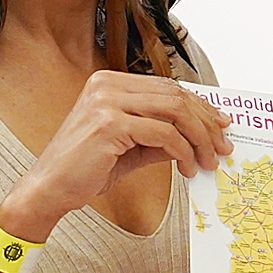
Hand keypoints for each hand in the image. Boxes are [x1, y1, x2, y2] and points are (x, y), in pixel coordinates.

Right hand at [0, 71, 230, 242]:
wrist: (49, 189)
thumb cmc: (84, 169)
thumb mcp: (131, 147)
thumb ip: (161, 136)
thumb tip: (198, 137)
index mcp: (109, 83)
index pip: (167, 87)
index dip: (199, 106)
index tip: (220, 125)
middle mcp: (107, 85)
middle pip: (176, 95)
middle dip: (206, 122)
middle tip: (223, 146)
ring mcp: (107, 102)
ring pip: (175, 111)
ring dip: (200, 138)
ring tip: (209, 160)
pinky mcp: (110, 124)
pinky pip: (164, 134)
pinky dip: (183, 152)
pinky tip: (187, 168)